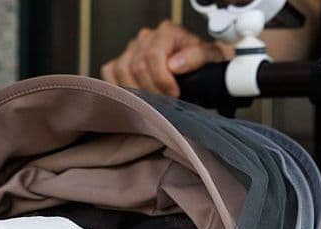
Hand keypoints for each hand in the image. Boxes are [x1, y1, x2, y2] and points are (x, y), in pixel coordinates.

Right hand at [101, 20, 229, 97]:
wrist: (200, 68)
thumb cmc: (204, 64)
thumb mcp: (210, 58)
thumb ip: (196, 57)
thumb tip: (174, 65)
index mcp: (167, 32)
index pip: (152, 56)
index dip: (161, 80)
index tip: (174, 95)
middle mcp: (146, 37)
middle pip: (136, 66)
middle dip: (151, 90)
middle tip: (165, 103)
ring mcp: (131, 49)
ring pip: (121, 71)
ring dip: (136, 92)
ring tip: (152, 103)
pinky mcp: (120, 61)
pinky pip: (110, 72)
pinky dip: (118, 87)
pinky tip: (135, 97)